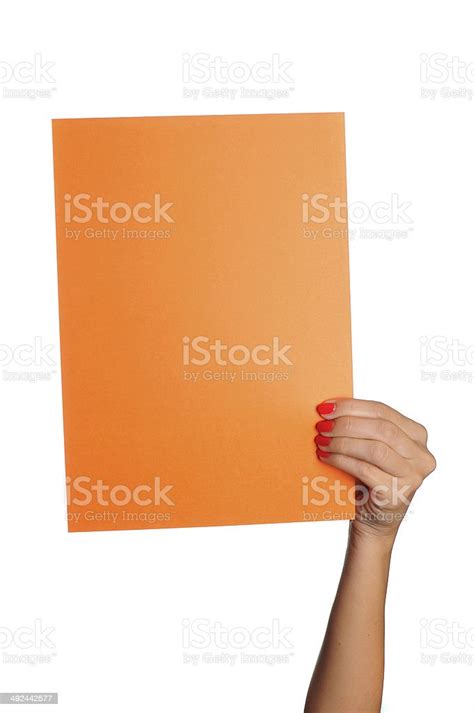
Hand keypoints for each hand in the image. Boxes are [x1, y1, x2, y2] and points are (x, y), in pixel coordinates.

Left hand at [314, 398, 435, 543]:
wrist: (373, 522)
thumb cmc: (368, 480)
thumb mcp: (371, 449)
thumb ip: (362, 428)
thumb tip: (330, 408)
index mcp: (417, 435)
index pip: (383, 411)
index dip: (352, 406)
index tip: (326, 407)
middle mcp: (421, 455)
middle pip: (381, 428)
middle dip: (346, 423)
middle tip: (321, 425)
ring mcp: (413, 476)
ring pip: (375, 448)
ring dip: (342, 442)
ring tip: (321, 441)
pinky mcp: (397, 494)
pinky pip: (365, 470)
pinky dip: (342, 460)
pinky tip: (326, 457)